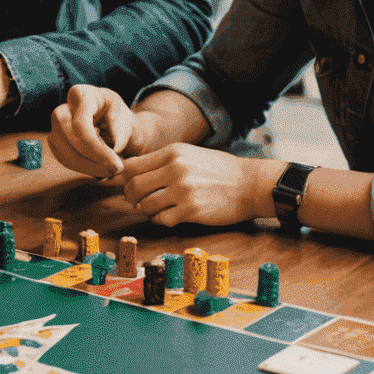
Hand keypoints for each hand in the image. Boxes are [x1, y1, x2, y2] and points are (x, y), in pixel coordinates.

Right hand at [48, 85, 135, 177]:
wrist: (105, 117)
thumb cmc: (114, 114)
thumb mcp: (124, 117)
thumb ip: (121, 131)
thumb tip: (116, 149)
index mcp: (80, 95)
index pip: (81, 125)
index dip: (97, 148)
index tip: (116, 164)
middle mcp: (61, 110)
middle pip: (70, 140)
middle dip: (93, 161)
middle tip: (116, 170)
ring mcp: (54, 127)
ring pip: (65, 154)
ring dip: (89, 168)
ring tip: (110, 171)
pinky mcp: (55, 142)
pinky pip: (65, 160)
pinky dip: (83, 168)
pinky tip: (99, 168)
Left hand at [112, 143, 276, 227]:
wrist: (251, 184)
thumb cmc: (218, 170)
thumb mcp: (188, 155)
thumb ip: (161, 161)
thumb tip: (128, 172)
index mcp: (171, 152)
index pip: (131, 165)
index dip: (123, 178)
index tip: (125, 185)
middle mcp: (175, 168)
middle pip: (133, 186)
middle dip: (131, 197)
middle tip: (138, 201)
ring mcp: (183, 190)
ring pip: (145, 205)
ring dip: (147, 210)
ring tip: (158, 208)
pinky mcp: (192, 210)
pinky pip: (162, 220)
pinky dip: (162, 220)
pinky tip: (171, 216)